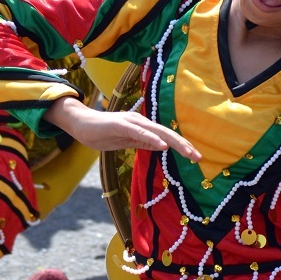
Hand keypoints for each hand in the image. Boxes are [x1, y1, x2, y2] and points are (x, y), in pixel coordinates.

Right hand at [46, 96, 200, 161]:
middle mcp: (141, 122)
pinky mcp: (121, 124)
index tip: (195, 156)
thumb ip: (143, 142)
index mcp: (143, 127)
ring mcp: (132, 122)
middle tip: (199, 157)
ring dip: (175, 142)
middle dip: (184, 145)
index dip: (181, 145)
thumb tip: (161, 146)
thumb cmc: (102, 133)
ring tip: (188, 152)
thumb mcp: (127, 141)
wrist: (81, 124)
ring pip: (158, 132)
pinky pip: (140, 132)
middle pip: (167, 133)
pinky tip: (163, 146)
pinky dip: (152, 138)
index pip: (166, 137)